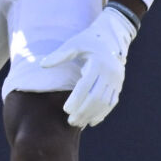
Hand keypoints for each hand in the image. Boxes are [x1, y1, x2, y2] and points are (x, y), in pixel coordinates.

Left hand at [39, 6, 136, 128]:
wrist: (111, 38)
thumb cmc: (88, 41)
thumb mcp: (74, 44)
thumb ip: (59, 55)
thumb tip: (42, 64)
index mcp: (98, 63)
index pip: (87, 85)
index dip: (76, 99)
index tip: (65, 109)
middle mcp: (110, 73)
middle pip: (97, 97)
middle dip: (84, 111)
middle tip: (70, 121)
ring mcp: (116, 80)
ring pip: (105, 102)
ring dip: (92, 115)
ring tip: (78, 123)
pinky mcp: (119, 85)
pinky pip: (112, 103)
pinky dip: (103, 113)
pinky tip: (91, 121)